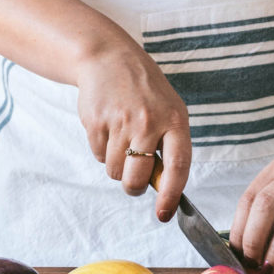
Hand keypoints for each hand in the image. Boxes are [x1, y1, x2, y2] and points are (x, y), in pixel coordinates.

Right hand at [75, 45, 190, 220]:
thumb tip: (161, 187)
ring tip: (121, 140)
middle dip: (132, 187)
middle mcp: (148, 123)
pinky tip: (108, 128)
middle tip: (133, 180)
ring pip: (115, 170)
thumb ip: (169, 146)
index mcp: (175, 121)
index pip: (178, 167)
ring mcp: (121, 122)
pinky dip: (102, 150)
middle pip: (137, 178)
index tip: (164, 214)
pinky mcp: (96, 122)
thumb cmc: (144, 91)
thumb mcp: (169, 111)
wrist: (108, 58)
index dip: (171, 195)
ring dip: (116, 165)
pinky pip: (99, 156)